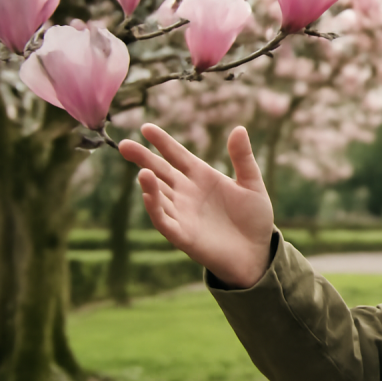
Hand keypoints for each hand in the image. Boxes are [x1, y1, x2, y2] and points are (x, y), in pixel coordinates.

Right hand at [119, 123, 274, 288]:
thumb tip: (239, 129)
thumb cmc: (253, 218)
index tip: (146, 127)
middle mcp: (187, 193)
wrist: (257, 252)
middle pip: (160, 172)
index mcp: (201, 177)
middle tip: (124, 145)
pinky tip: (149, 196)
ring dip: (149, 185)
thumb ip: (243, 158)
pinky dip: (156, 209)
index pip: (177, 155)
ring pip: (159, 196)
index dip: (162, 142)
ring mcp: (183, 214)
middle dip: (143, 159)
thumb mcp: (252, 184)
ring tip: (143, 172)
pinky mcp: (184, 235)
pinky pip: (165, 221)